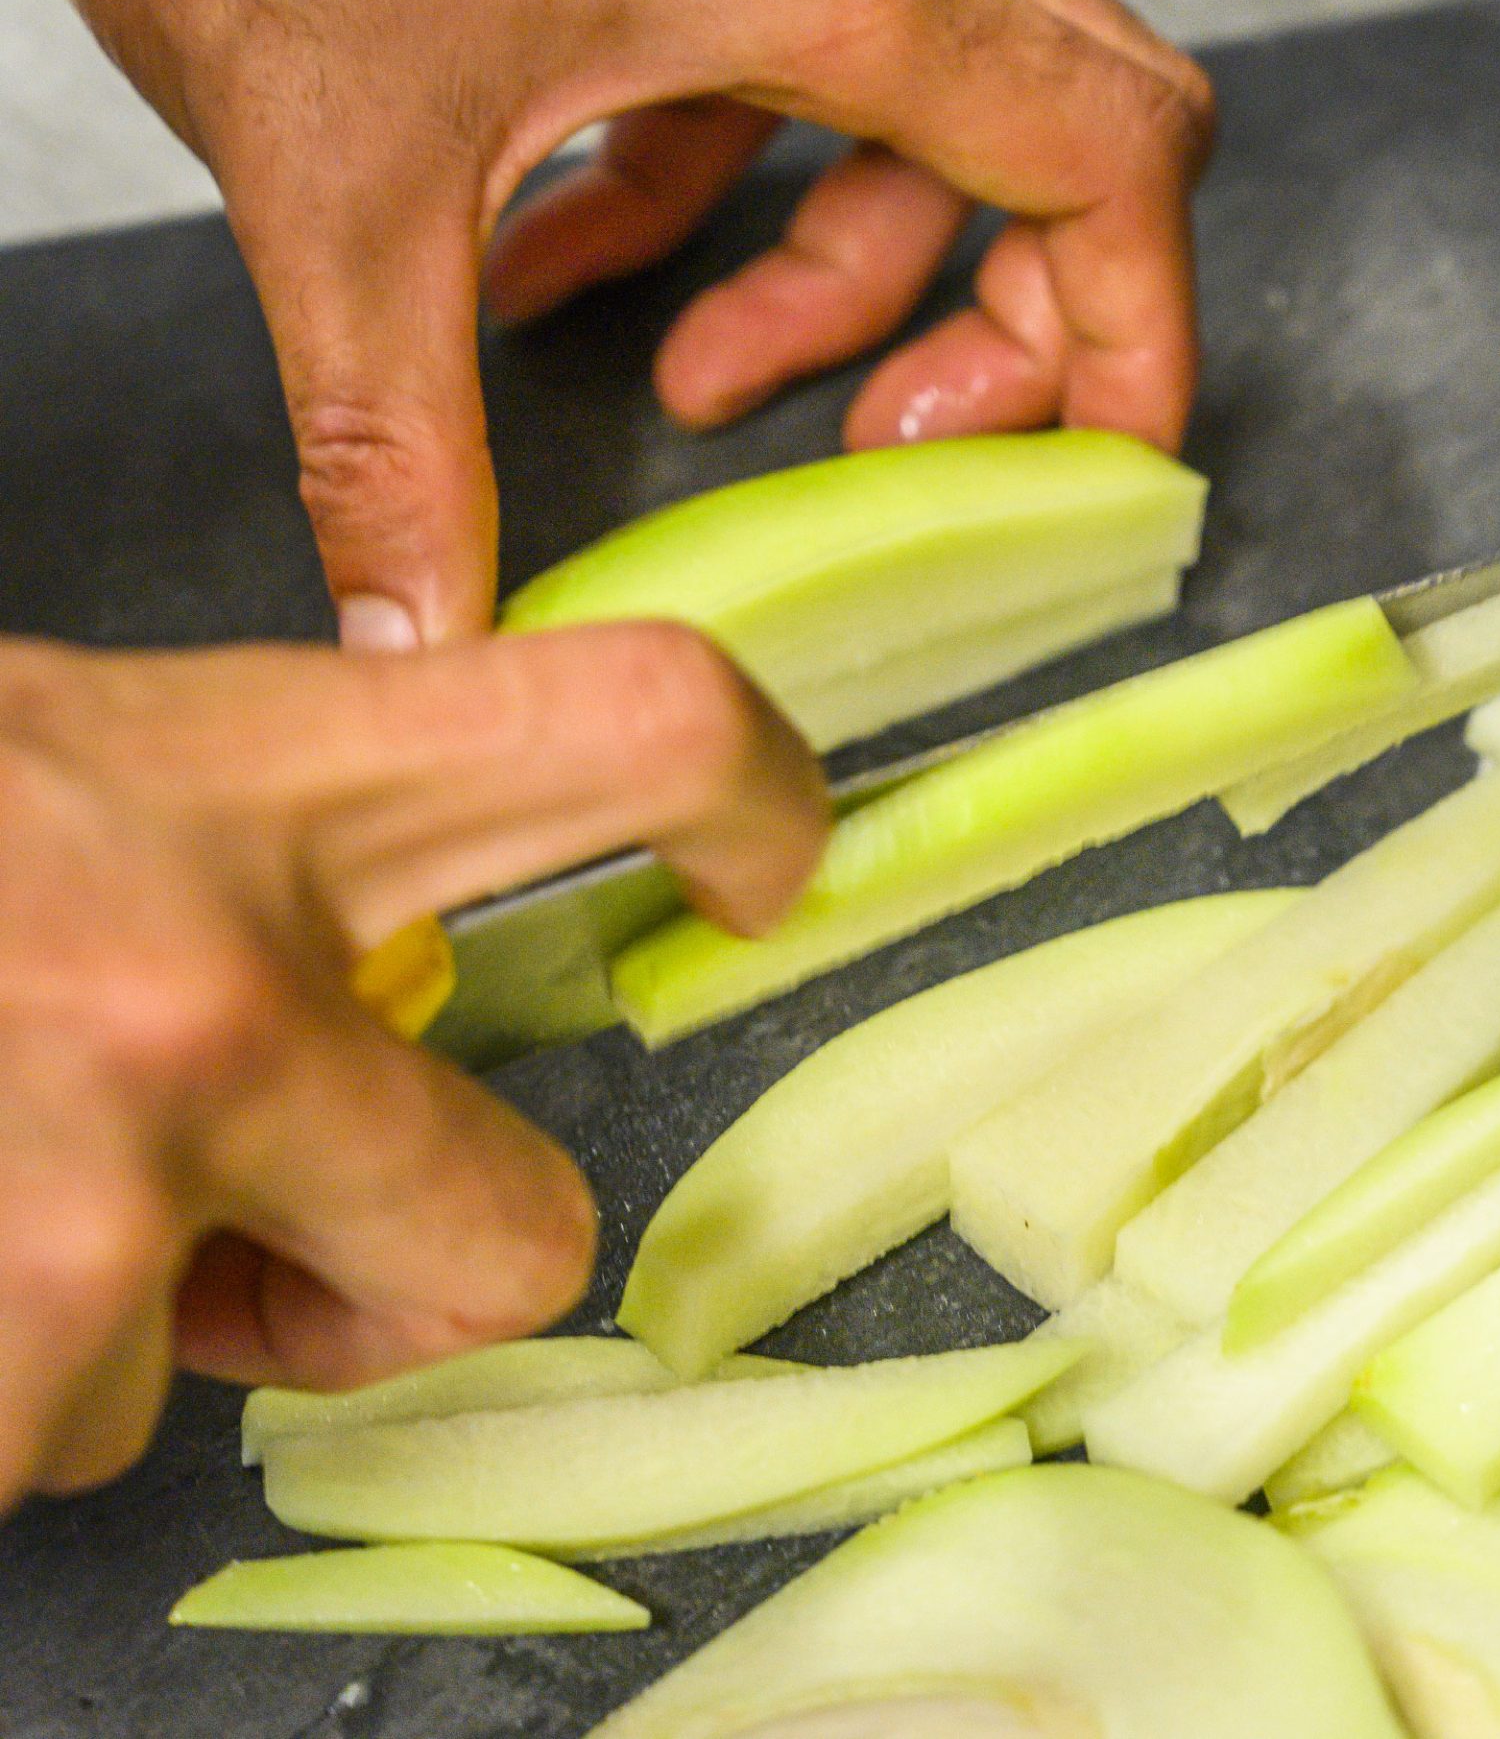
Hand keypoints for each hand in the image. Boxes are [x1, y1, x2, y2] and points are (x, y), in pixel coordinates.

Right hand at [0, 623, 825, 1505]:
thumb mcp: (68, 765)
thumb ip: (262, 864)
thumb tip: (384, 1022)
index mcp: (256, 778)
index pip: (631, 720)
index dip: (754, 791)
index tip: (768, 863)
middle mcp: (205, 996)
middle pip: (518, 1233)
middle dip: (403, 1272)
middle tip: (267, 1218)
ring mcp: (81, 1202)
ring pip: (199, 1372)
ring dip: (100, 1308)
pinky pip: (38, 1437)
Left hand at [24, 0, 1214, 646]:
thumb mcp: (332, 185)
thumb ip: (397, 447)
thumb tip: (423, 653)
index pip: (1108, 153)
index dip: (1140, 333)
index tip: (1101, 468)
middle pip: (1063, 131)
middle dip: (1002, 321)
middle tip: (890, 446)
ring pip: (922, 115)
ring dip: (830, 279)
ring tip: (690, 383)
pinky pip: (788, 72)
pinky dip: (717, 193)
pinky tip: (566, 263)